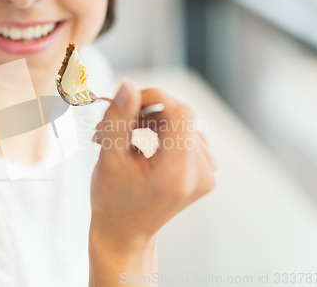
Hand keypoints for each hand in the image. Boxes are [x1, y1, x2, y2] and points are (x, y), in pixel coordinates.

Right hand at [90, 80, 216, 244]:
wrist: (126, 230)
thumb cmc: (113, 200)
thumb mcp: (109, 159)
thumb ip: (118, 120)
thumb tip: (128, 85)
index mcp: (177, 174)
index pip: (181, 113)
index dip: (155, 98)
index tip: (128, 102)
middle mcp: (200, 174)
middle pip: (179, 117)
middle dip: (144, 114)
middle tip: (112, 126)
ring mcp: (207, 173)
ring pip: (181, 123)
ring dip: (150, 124)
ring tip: (123, 140)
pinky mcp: (205, 171)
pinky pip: (186, 135)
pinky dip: (162, 134)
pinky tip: (141, 146)